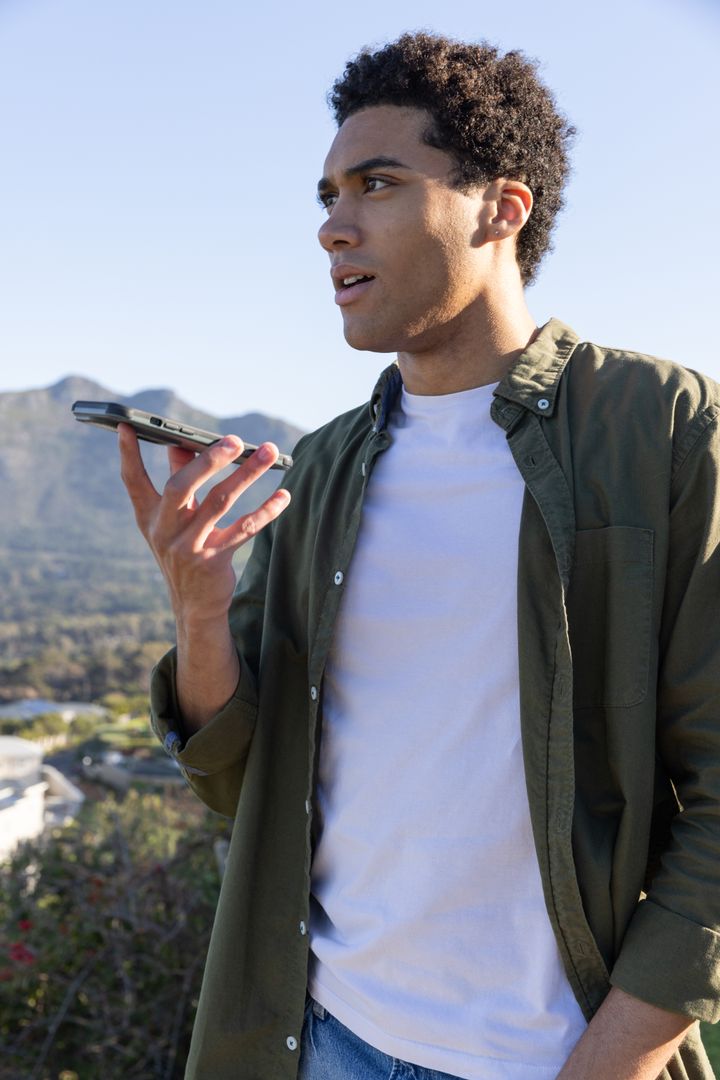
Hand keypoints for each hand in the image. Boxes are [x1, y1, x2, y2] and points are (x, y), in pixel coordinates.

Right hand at [117, 424, 290, 626]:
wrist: (194, 606)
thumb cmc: (185, 552)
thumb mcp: (173, 522)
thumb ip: (179, 484)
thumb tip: (183, 444)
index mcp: (149, 517)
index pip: (132, 480)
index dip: (127, 454)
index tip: (127, 426)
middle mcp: (164, 530)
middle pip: (181, 486)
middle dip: (208, 460)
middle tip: (234, 440)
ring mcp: (188, 547)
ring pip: (220, 501)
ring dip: (247, 474)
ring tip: (268, 452)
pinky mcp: (213, 561)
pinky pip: (244, 529)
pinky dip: (266, 510)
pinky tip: (283, 495)